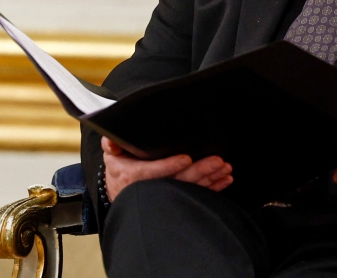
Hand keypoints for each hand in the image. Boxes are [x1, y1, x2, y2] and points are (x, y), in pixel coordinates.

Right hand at [101, 137, 232, 200]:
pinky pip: (195, 195)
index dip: (169, 166)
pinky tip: (224, 180)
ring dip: (210, 179)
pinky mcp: (176, 199)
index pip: (152, 171)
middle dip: (199, 172)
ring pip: (190, 189)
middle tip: (218, 161)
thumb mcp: (112, 153)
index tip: (186, 158)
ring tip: (225, 169)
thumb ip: (111, 143)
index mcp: (133, 175)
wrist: (120, 188)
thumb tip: (111, 138)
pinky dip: (212, 188)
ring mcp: (164, 196)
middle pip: (177, 181)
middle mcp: (151, 189)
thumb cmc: (120, 165)